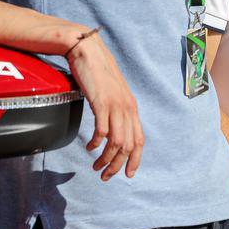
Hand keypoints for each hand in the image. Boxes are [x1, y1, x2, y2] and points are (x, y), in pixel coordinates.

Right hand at [65, 31, 144, 180]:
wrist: (88, 52)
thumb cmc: (98, 74)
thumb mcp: (111, 95)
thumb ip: (114, 111)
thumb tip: (110, 131)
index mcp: (131, 107)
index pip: (140, 139)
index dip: (135, 159)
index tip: (128, 174)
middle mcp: (128, 107)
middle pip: (129, 144)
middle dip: (118, 165)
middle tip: (105, 176)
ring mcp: (116, 104)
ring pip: (117, 141)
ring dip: (107, 158)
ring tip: (96, 167)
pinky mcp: (102, 102)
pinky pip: (103, 129)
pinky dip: (97, 142)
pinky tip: (91, 146)